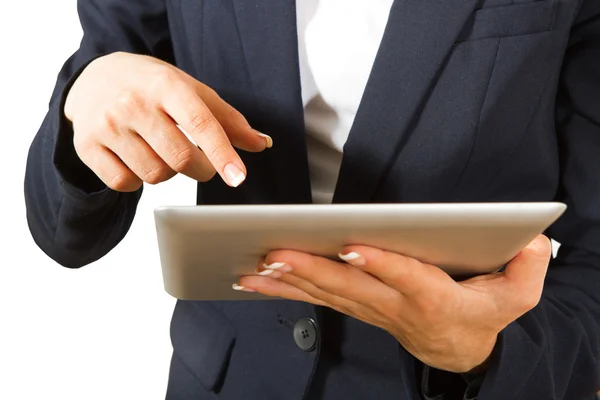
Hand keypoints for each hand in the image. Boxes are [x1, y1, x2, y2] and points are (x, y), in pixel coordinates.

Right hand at [64, 52, 270, 190]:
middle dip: (201, 169)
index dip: (222, 154)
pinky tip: (137, 159)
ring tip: (161, 151)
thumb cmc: (152, 86)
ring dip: (168, 173)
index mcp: (166, 86)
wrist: (94, 78)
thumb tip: (262, 144)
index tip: (238, 177)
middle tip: (200, 162)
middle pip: (180, 159)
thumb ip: (228, 120)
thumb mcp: (191, 91)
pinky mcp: (87, 146)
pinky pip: (124, 184)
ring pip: (154, 176)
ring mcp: (107, 125)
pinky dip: (138, 180)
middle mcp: (133, 103)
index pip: (200, 123)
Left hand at [236, 235, 551, 372]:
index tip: (353, 244)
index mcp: (436, 298)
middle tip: (277, 252)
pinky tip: (255, 280)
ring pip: (327, 294)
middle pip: (352, 288)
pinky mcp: (357, 307)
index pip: (408, 279)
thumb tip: (532, 241)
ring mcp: (371, 309)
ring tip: (254, 266)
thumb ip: (527, 270)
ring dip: (290, 281)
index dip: (382, 263)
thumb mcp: (517, 297)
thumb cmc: (481, 314)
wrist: (458, 347)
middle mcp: (396, 306)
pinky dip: (285, 290)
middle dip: (313, 270)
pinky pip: (317, 300)